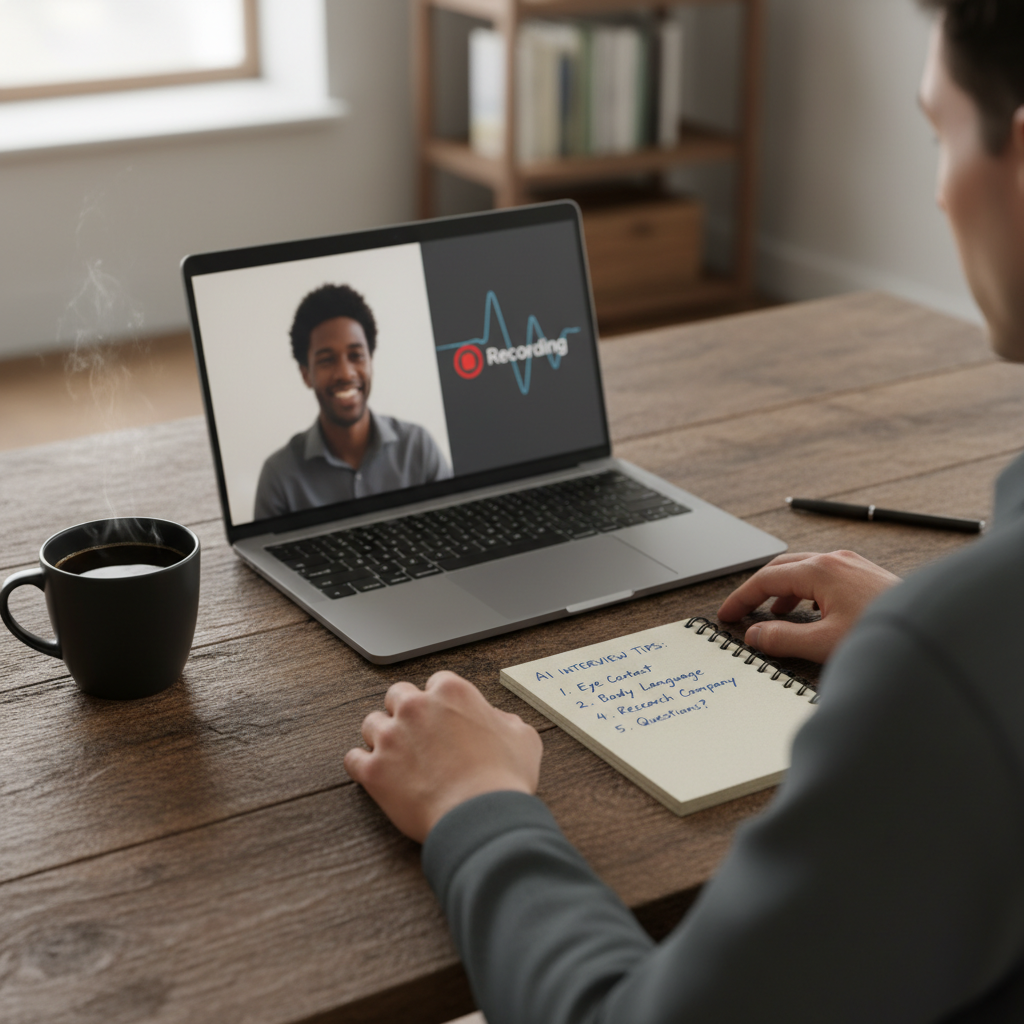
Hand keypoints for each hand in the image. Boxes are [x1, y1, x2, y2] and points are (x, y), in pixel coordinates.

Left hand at [344, 671, 542, 842]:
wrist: (481, 818)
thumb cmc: (505, 779)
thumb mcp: (524, 738)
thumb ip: (505, 720)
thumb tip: (496, 720)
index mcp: (452, 693)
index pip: (436, 682)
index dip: (440, 701)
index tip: (443, 717)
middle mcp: (416, 707)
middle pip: (396, 695)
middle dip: (405, 711)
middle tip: (416, 734)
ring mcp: (391, 738)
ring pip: (370, 724)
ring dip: (381, 737)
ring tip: (395, 756)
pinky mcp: (373, 770)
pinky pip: (353, 759)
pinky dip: (362, 766)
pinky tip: (375, 774)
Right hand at [717, 550, 900, 663]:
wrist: (934, 632)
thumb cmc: (886, 636)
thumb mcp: (824, 643)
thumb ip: (783, 639)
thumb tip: (756, 635)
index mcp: (821, 570)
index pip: (766, 579)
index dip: (742, 598)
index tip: (727, 614)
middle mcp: (835, 561)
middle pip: (782, 568)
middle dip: (758, 590)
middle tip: (742, 610)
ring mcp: (853, 565)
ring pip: (804, 570)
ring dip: (783, 590)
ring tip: (773, 613)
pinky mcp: (866, 575)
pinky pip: (824, 576)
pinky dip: (805, 591)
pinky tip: (810, 611)